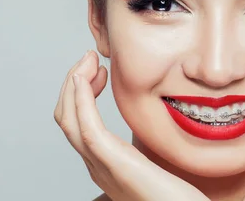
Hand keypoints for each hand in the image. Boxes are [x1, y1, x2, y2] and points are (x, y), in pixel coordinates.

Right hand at [53, 50, 208, 200]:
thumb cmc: (177, 198)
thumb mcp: (157, 163)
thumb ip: (147, 147)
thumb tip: (157, 125)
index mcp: (106, 162)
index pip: (78, 122)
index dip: (81, 92)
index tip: (99, 70)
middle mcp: (98, 164)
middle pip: (67, 117)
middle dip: (74, 82)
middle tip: (90, 58)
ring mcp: (102, 166)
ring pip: (69, 119)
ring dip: (74, 84)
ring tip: (89, 61)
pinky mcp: (114, 165)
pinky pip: (87, 128)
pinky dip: (81, 100)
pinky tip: (84, 79)